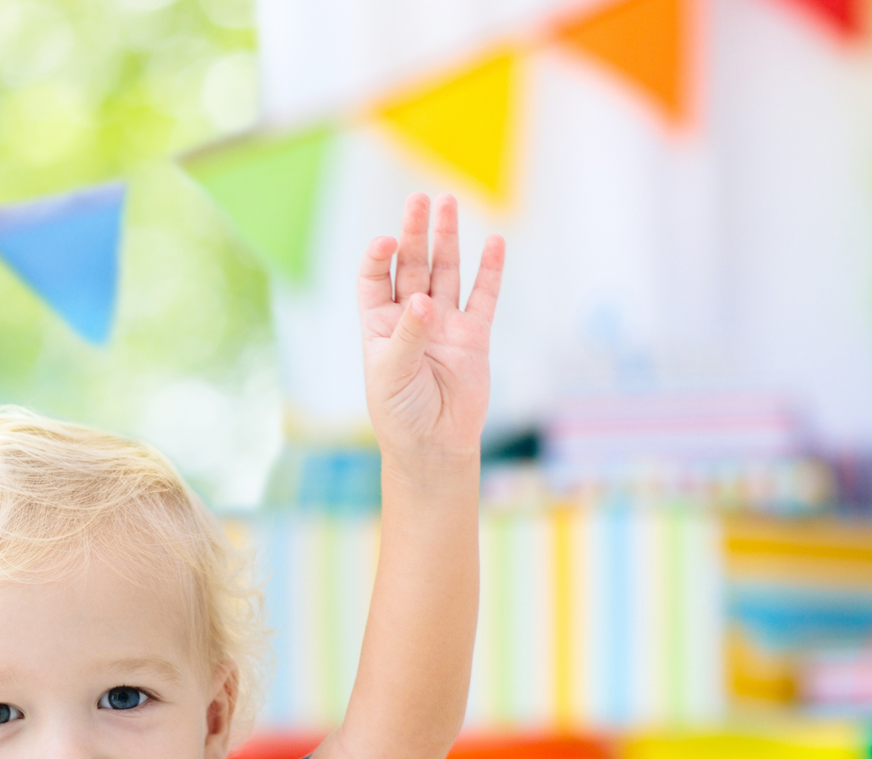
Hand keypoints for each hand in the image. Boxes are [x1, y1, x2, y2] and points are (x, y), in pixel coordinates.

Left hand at [357, 195, 503, 465]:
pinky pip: (483, 298)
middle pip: (413, 264)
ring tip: (448, 203)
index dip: (379, 257)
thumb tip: (424, 300)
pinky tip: (495, 243)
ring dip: (447, 239)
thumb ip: (407, 336)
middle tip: (420, 199)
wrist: (434, 446)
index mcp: (380, 323)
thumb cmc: (400, 413)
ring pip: (446, 272)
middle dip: (415, 231)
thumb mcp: (391, 374)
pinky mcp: (474, 336)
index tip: (386, 243)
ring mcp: (444, 323)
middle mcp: (411, 317)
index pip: (375, 278)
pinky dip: (490, 271)